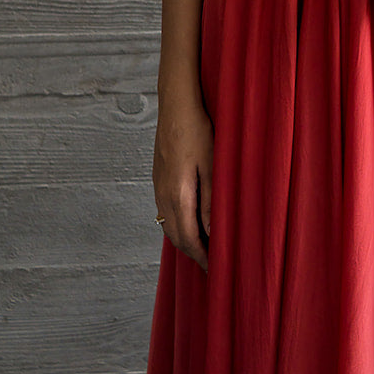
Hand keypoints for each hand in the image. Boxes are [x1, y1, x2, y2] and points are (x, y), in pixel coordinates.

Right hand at [152, 89, 212, 272]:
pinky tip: (192, 220)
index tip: (215, 269)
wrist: (175, 105)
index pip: (187, 238)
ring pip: (169, 225)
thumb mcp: (212, 165)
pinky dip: (179, 224)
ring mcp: (158, 186)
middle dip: (193, 253)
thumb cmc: (198, 130)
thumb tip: (212, 232)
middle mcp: (163, 195)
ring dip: (185, 239)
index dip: (201, 257)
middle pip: (175, 236)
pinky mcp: (158, 178)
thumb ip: (211, 200)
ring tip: (205, 246)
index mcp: (177, 195)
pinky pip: (166, 211)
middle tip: (212, 263)